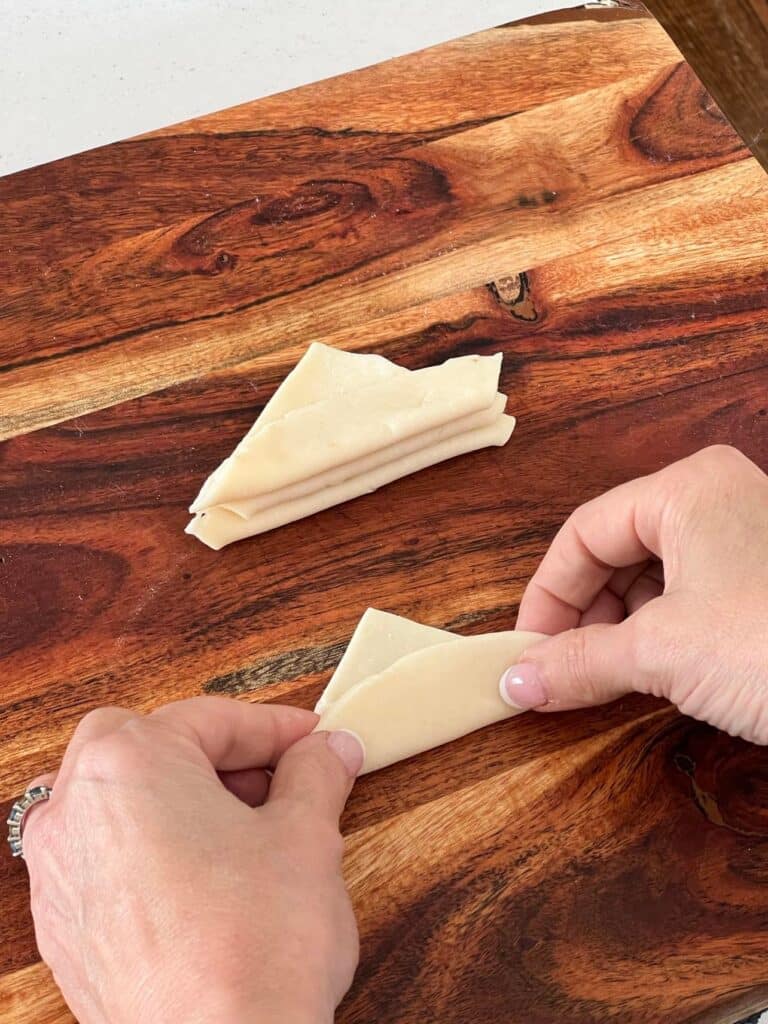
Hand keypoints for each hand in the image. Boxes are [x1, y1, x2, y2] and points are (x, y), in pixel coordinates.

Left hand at [23, 697, 363, 1023]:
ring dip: (183, 803)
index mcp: (126, 764)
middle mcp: (75, 811)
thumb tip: (329, 749)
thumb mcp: (305, 836)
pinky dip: (155, 853)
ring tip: (249, 834)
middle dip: (217, 757)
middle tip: (278, 781)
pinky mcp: (67, 932)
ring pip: (123, 804)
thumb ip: (315, 775)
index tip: (314, 740)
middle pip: (151, 749)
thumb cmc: (255, 943)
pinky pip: (109, 862)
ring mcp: (60, 876)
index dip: (275, 728)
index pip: (210, 720)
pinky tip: (208, 885)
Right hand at [501, 445, 767, 743]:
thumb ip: (580, 660)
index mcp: (687, 488)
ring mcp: (747, 540)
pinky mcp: (764, 584)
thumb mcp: (664, 651)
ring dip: (619, 629)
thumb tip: (518, 681)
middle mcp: (718, 500)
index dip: (546, 593)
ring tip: (602, 677)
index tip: (528, 647)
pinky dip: (660, 636)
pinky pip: (691, 598)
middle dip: (583, 614)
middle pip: (617, 552)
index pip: (583, 532)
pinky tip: (649, 674)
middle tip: (560, 668)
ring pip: (654, 577)